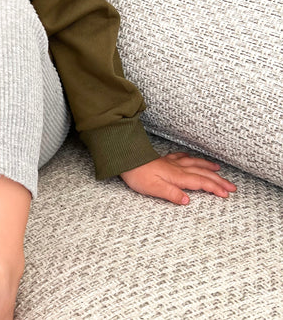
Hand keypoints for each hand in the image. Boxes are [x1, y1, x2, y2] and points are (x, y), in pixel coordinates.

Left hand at [120, 152, 236, 204]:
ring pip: (194, 163)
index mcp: (177, 176)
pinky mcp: (164, 160)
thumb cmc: (137, 175)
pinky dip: (191, 158)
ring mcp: (171, 163)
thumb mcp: (153, 188)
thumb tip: (187, 201)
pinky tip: (192, 158)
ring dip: (208, 167)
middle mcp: (177, 168)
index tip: (227, 194)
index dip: (215, 188)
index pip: (201, 182)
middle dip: (218, 180)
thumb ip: (171, 194)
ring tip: (219, 169)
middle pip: (202, 173)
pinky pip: (182, 157)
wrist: (125, 159)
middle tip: (232, 187)